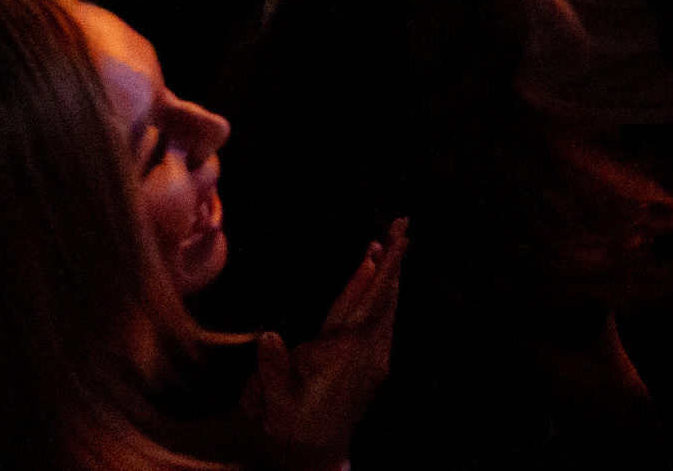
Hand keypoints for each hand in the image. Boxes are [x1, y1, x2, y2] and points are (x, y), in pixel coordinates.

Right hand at [243, 221, 408, 465]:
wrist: (316, 457)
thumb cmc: (292, 428)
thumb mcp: (274, 403)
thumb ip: (272, 370)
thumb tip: (269, 336)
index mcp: (346, 354)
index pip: (368, 302)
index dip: (381, 270)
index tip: (394, 242)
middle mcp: (368, 352)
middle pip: (384, 296)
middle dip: (393, 260)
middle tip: (403, 224)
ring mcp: (374, 358)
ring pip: (385, 307)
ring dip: (388, 275)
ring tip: (389, 245)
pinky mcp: (371, 364)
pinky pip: (379, 320)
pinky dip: (380, 296)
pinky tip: (377, 282)